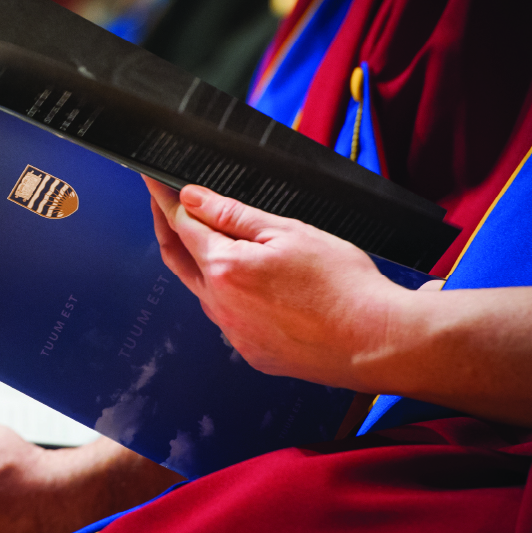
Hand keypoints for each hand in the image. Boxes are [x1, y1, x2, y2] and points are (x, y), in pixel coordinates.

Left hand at [145, 179, 408, 390]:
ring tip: (203, 236)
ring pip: (202, 289)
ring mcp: (232, 332)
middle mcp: (219, 304)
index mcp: (224, 268)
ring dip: (197, 261)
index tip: (154, 182)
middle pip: (179, 258)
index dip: (165, 199)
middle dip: (167, 227)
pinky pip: (226, 316)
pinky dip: (224, 292)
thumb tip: (192, 198)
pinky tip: (244, 282)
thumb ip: (233, 215)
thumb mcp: (289, 232)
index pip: (181, 224)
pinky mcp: (250, 351)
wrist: (377, 342)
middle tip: (163, 203)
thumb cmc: (344, 285)